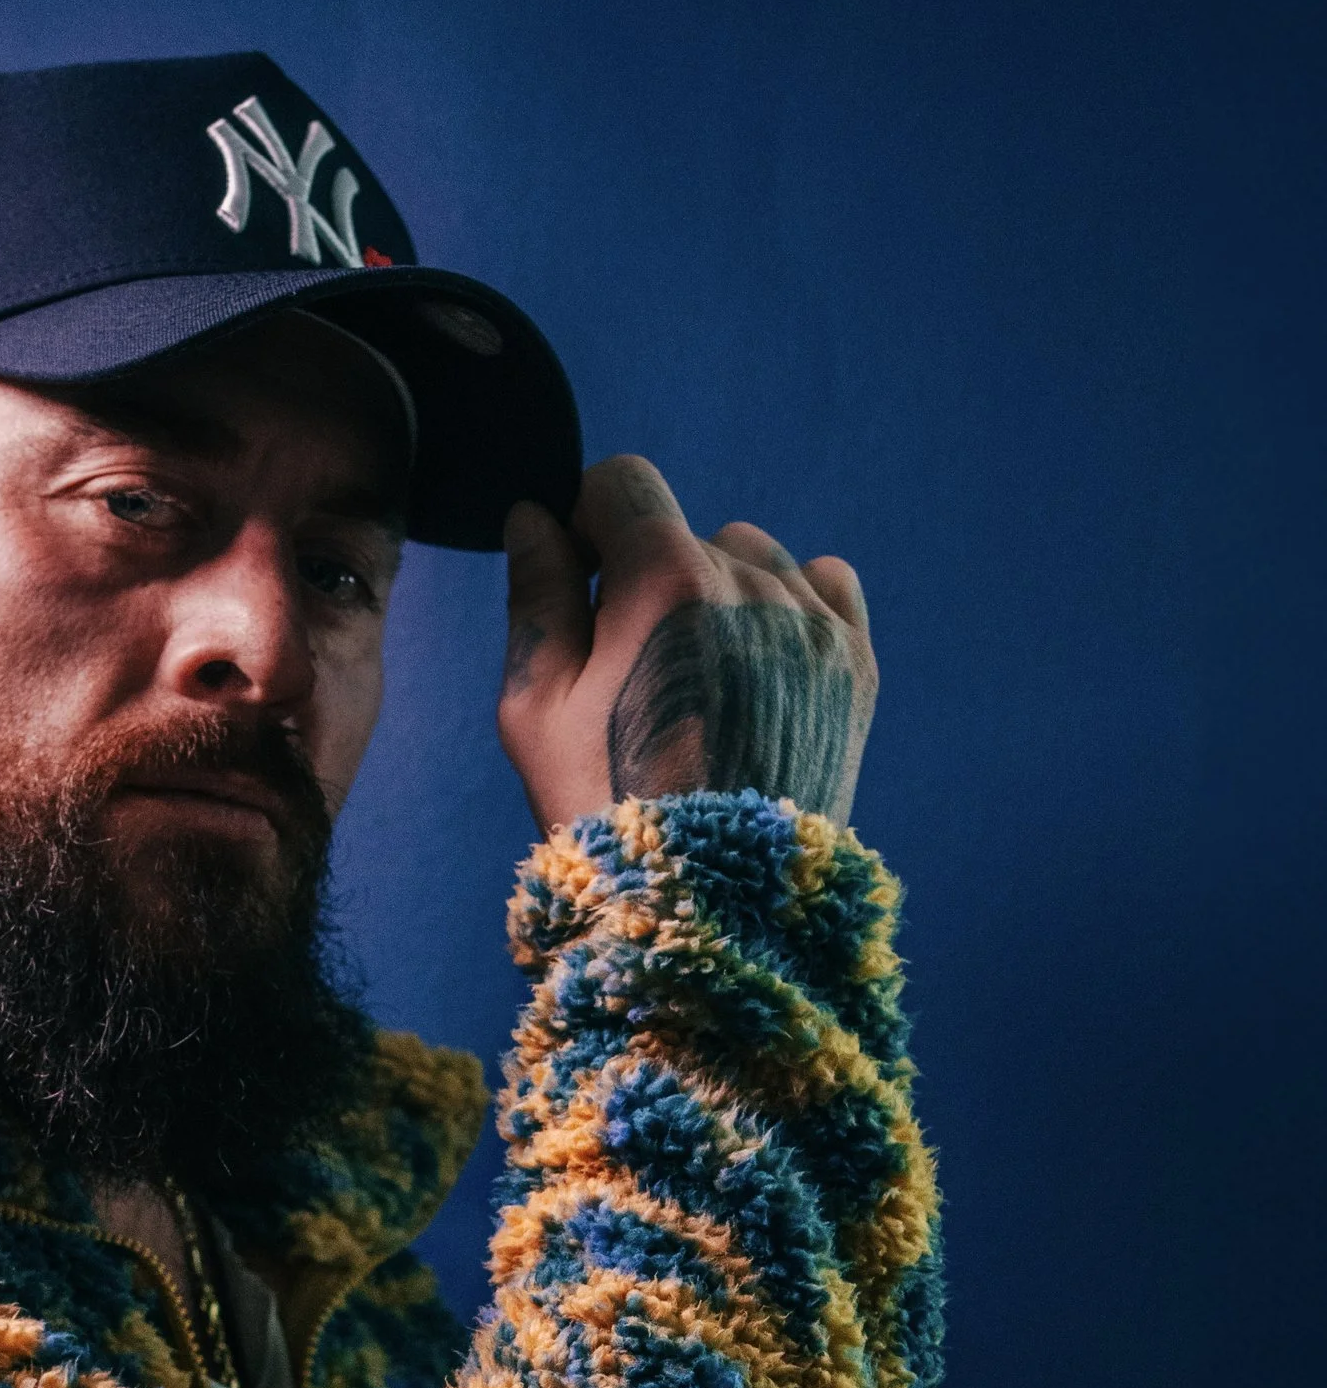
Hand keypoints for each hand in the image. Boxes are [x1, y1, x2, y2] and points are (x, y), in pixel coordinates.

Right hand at [500, 456, 876, 833]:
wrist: (710, 905)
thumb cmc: (602, 807)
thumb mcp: (533, 706)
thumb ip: (535, 595)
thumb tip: (535, 516)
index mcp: (663, 578)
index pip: (623, 481)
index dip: (589, 523)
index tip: (582, 584)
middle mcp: (749, 580)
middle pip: (686, 529)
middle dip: (652, 575)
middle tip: (634, 667)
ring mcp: (811, 621)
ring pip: (754, 556)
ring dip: (720, 593)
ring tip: (697, 682)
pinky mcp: (853, 664)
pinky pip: (824, 584)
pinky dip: (788, 607)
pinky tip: (756, 669)